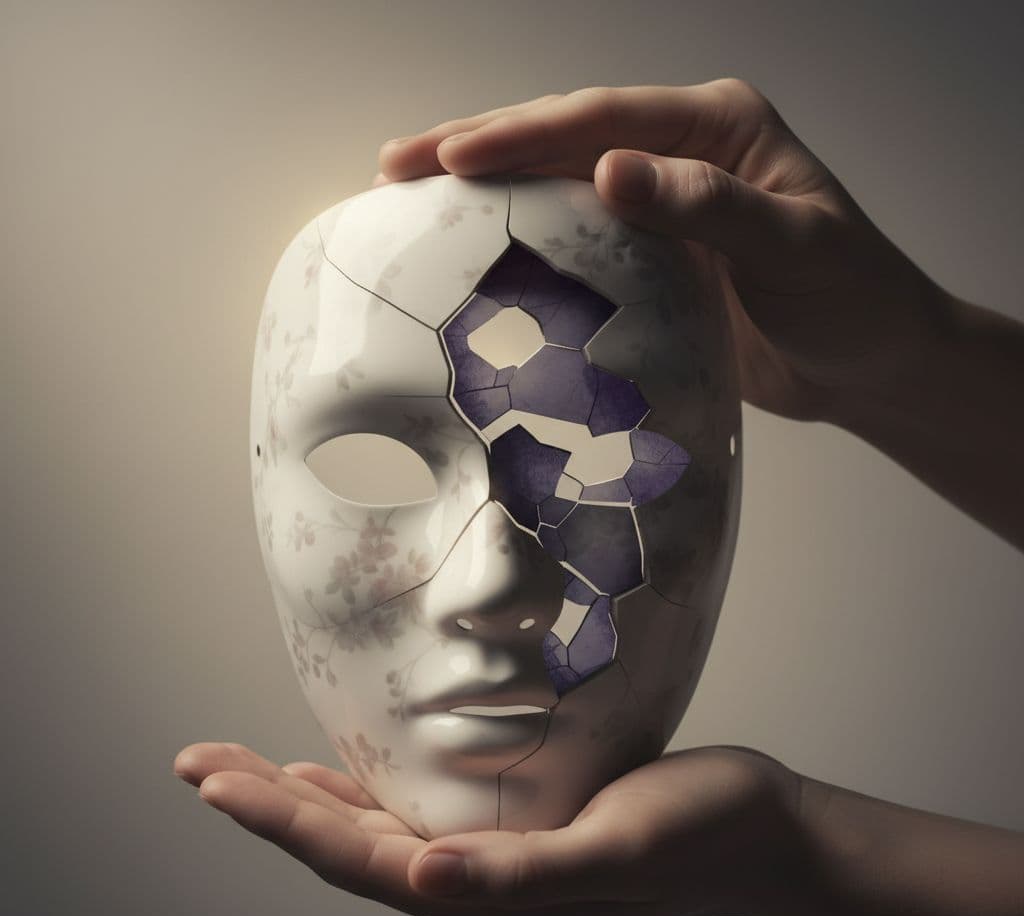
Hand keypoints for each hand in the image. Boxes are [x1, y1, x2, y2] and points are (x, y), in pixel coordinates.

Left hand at [173, 742, 806, 915]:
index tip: (212, 779)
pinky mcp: (518, 830)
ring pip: (374, 834)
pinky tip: (344, 775)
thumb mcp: (614, 849)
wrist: (763, 835)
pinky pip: (417, 816)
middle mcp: (477, 889)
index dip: (279, 822)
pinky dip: (365, 795)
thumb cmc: (698, 833)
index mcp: (488, 902)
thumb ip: (519, 876)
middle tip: (199, 764)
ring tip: (246, 771)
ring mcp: (495, 863)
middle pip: (347, 849)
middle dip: (268, 808)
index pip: (357, 861)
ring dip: (306, 802)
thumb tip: (421, 879)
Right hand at [374, 81, 951, 424]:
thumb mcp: (792, 247)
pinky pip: (572, 237)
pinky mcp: (648, 254)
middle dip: (479, 147)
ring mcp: (660, 202)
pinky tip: (476, 249)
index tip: (452, 159)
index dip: (523, 136)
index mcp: (716, 127)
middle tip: (398, 164)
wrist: (870, 361)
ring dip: (488, 188)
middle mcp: (680, 152)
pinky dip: (521, 240)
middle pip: (564, 136)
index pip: (603, 120)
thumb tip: (614, 171)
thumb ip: (709, 207)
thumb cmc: (851, 299)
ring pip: (557, 182)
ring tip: (413, 195)